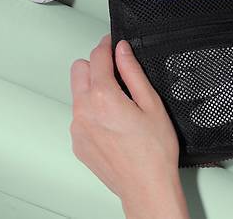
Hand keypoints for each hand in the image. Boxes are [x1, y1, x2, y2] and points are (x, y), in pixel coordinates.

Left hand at [70, 35, 188, 218]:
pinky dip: (92, 111)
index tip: (113, 43)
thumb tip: (122, 50)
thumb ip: (133, 72)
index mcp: (103, 97)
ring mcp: (77, 129)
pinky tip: (113, 121)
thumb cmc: (154, 151)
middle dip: (95, 65)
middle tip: (116, 71)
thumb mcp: (151, 103)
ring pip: (78, 92)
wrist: (147, 188)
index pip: (97, 57)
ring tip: (119, 102)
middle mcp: (84, 111)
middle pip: (79, 69)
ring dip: (93, 88)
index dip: (107, 45)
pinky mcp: (77, 143)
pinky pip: (79, 115)